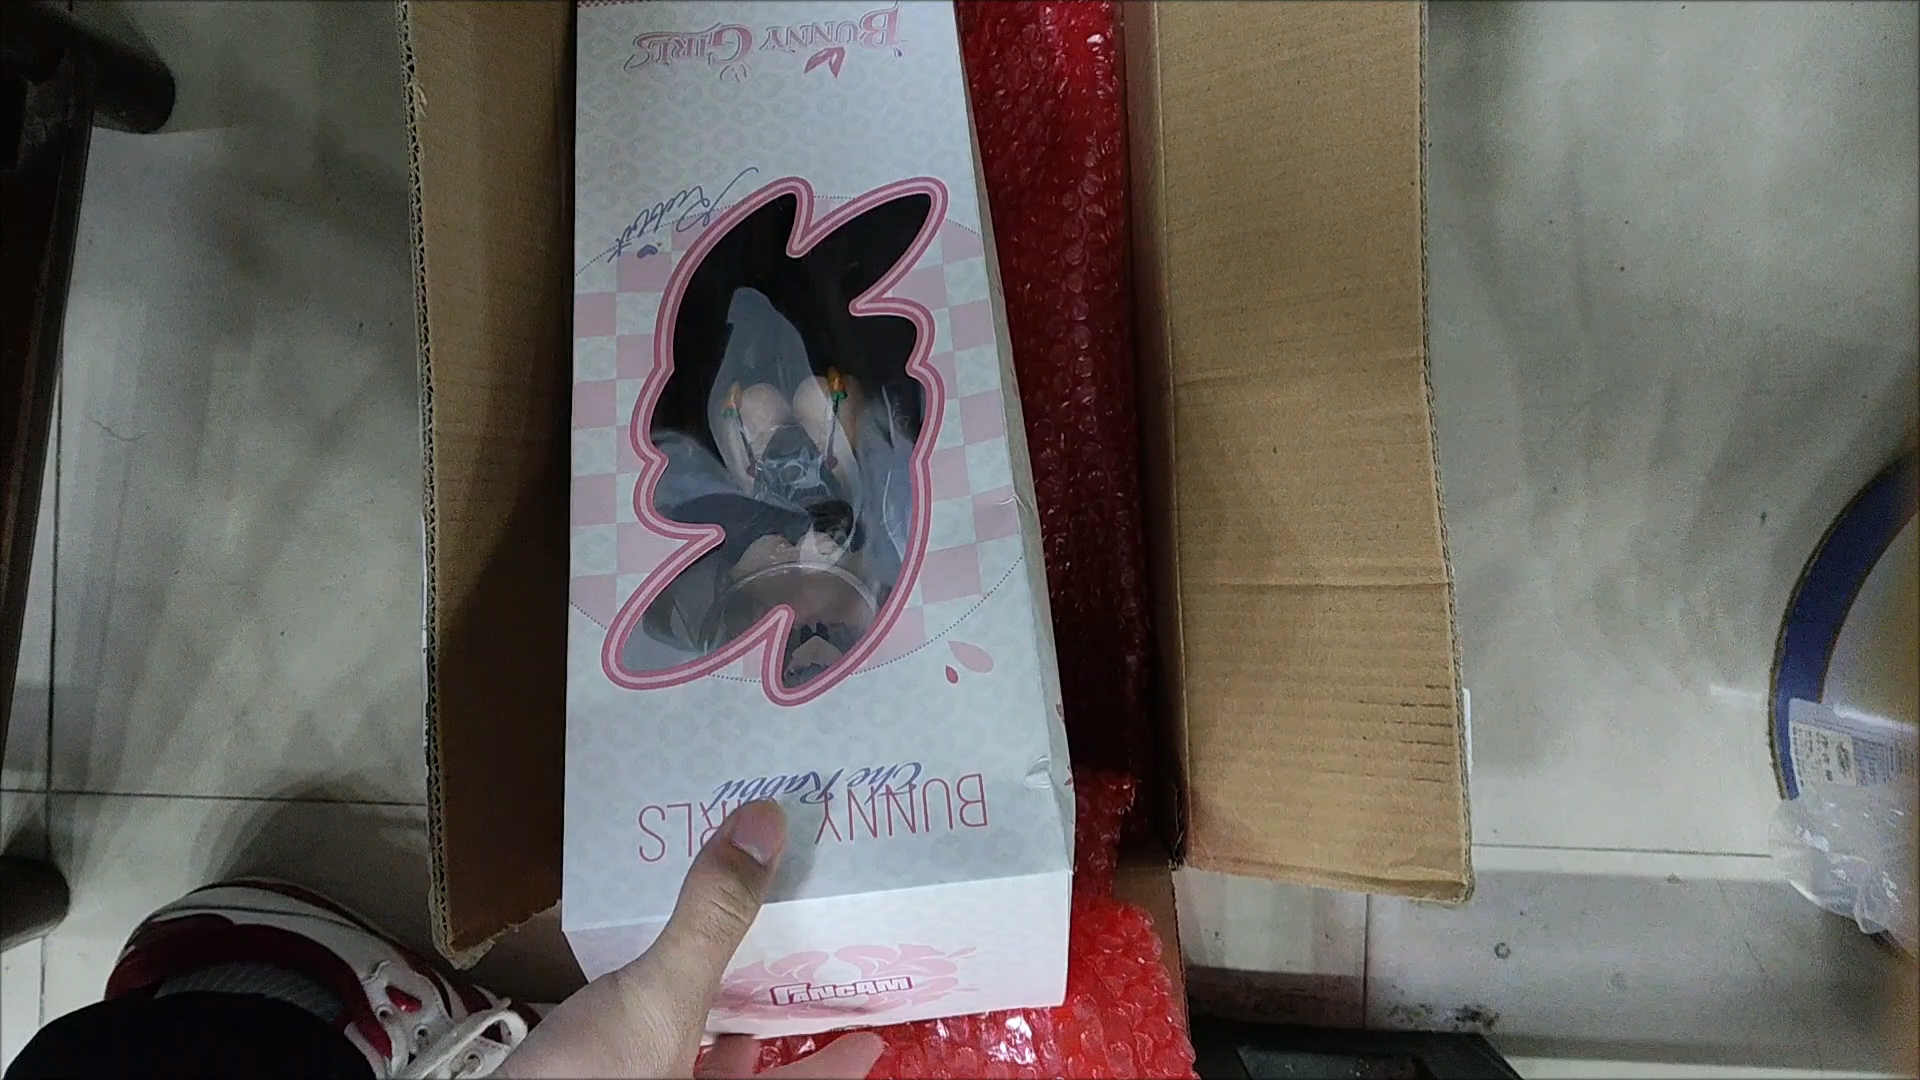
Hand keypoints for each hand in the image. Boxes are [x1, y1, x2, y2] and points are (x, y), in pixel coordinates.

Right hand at [497, 800, 883, 1077]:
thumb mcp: (656, 999)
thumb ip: (711, 918)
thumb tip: (766, 826)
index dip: (843, 1062)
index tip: (875, 1033)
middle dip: (775, 1039)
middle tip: (796, 989)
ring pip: (698, 1075)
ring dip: (718, 1039)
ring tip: (734, 994)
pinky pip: (648, 1062)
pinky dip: (659, 1034)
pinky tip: (645, 1003)